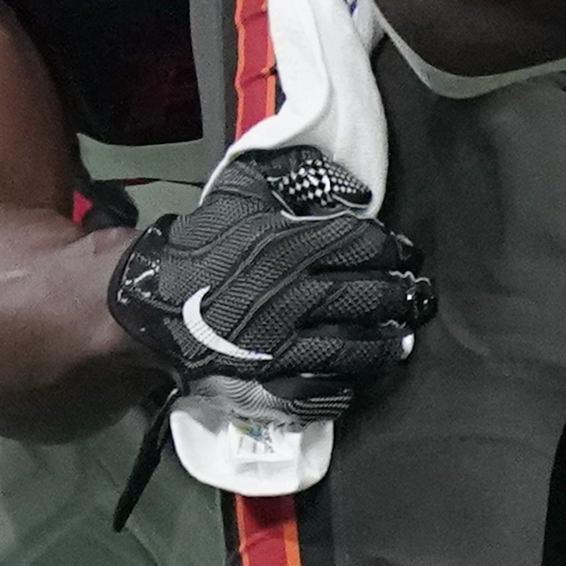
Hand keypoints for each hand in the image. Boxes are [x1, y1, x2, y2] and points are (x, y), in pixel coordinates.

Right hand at [105, 145, 432, 419]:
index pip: (360, 245)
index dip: (391, 249)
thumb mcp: (241, 190)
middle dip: (399, 298)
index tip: (405, 254)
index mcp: (288, 246)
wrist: (150, 303)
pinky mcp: (270, 384)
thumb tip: (350, 187)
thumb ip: (293, 175)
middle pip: (367, 298)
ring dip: (385, 345)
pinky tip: (358, 377)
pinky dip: (346, 385)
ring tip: (400, 341)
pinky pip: (322, 390)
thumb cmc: (201, 244)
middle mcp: (293, 296)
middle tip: (415, 298)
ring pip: (354, 348)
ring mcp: (284, 346)